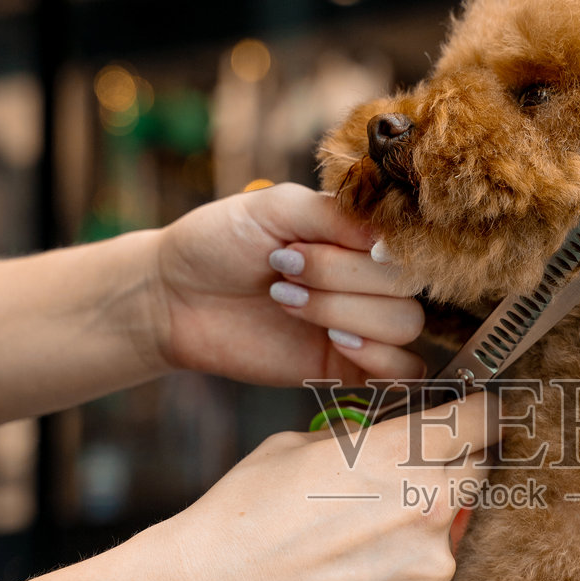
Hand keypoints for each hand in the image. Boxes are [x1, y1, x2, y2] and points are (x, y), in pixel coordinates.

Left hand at [151, 183, 424, 386]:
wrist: (173, 297)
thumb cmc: (220, 242)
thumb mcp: (275, 207)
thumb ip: (335, 213)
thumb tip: (389, 243)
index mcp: (360, 233)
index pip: (407, 240)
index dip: (371, 245)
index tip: (311, 242)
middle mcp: (370, 278)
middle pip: (405, 284)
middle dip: (341, 278)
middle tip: (281, 270)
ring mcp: (363, 324)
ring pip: (404, 325)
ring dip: (346, 312)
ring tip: (287, 301)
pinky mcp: (348, 368)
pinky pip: (402, 373)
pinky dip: (381, 358)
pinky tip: (336, 341)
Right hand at [167, 390, 498, 580]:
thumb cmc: (247, 511)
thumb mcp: (301, 445)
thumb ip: (363, 438)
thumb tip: (386, 435)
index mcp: (405, 452)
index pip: (483, 419)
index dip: (483, 413)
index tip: (481, 415)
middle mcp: (433, 506)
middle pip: (479, 474)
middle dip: (455, 469)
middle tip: (414, 477)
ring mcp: (432, 566)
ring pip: (457, 535)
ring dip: (427, 531)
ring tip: (366, 540)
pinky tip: (367, 578)